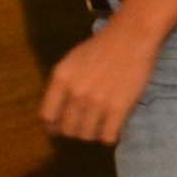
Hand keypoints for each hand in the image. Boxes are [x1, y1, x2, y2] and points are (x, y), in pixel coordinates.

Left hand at [38, 22, 160, 146]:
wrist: (129, 38)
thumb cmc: (99, 48)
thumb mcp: (71, 62)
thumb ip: (62, 86)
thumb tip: (54, 115)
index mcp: (60, 77)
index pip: (47, 115)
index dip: (52, 125)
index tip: (58, 128)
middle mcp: (75, 92)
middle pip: (67, 129)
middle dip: (73, 130)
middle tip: (83, 124)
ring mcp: (97, 102)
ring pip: (86, 136)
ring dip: (91, 134)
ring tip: (97, 124)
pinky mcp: (118, 109)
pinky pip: (107, 137)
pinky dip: (108, 136)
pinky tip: (111, 126)